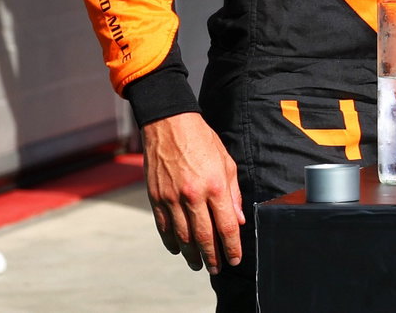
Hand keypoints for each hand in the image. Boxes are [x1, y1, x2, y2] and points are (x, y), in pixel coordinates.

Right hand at [142, 112, 244, 273]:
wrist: (170, 126)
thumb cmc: (203, 141)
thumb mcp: (227, 163)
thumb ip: (233, 194)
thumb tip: (239, 220)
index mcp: (215, 186)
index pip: (226, 226)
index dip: (232, 246)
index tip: (236, 259)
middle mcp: (193, 196)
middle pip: (205, 237)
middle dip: (213, 257)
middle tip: (218, 269)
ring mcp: (172, 199)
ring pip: (183, 237)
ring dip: (193, 254)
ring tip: (199, 264)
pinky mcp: (156, 198)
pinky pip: (164, 228)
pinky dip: (172, 242)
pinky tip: (179, 249)